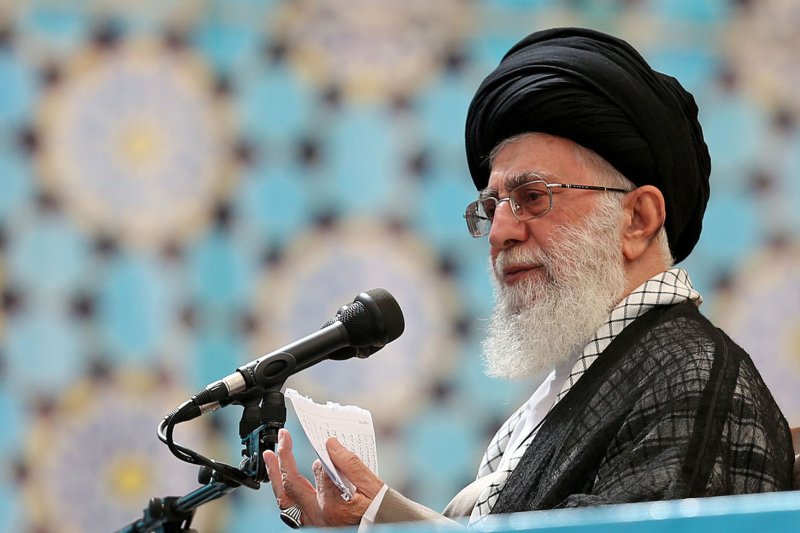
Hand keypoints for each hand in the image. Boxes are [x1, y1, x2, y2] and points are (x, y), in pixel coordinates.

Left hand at [264, 428, 384, 526]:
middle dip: (284, 458)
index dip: (324, 454)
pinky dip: (285, 491)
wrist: (383, 530)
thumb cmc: (380, 511)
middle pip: (292, 485)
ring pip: (285, 500)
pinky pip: (290, 509)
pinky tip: (282, 479)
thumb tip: (331, 444)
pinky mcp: (311, 525)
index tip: (327, 442)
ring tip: (271, 456)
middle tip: (282, 438)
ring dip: (276, 476)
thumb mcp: (372, 486)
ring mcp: (313, 522)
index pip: (321, 472)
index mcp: (335, 505)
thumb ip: (350, 464)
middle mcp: (319, 516)